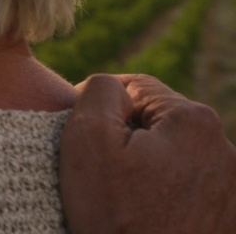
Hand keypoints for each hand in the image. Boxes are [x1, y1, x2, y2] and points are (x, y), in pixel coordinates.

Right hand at [59, 74, 235, 233]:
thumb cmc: (117, 218)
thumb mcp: (87, 140)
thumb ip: (99, 91)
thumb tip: (111, 86)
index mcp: (193, 121)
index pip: (136, 87)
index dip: (100, 108)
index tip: (85, 143)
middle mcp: (225, 148)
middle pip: (158, 122)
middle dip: (128, 140)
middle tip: (105, 177)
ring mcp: (231, 185)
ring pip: (173, 156)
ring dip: (149, 169)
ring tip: (127, 202)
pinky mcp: (228, 215)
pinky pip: (188, 187)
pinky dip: (166, 196)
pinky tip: (148, 217)